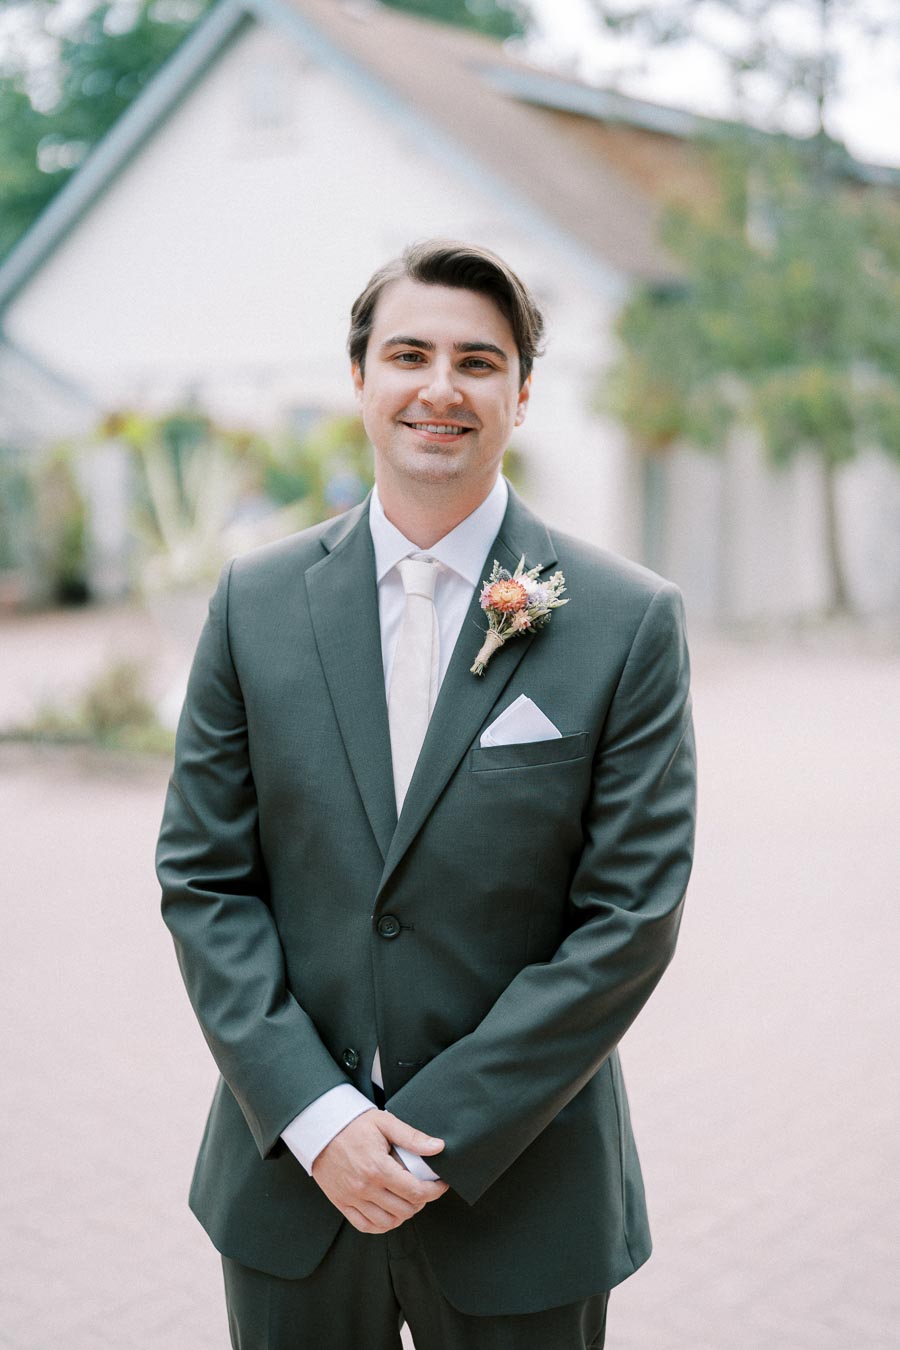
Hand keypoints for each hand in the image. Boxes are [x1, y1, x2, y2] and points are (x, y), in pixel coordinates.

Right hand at [311, 1109, 447, 1232]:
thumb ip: (412, 1137)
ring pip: (387, 1221)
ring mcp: (352, 1198)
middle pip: (405, 1209)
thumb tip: (438, 1147)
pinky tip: (390, 1214)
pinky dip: (382, 1225)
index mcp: (378, 1168)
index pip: (415, 1191)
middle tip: (425, 1189)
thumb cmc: (353, 1124)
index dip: (434, 1191)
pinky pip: (365, 1226)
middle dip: (421, 1201)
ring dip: (404, 1214)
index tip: (441, 1184)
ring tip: (409, 1200)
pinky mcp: (341, 1203)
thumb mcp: (385, 1123)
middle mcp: (365, 1188)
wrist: (319, 1128)